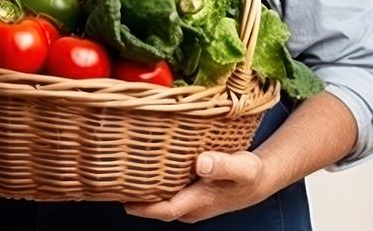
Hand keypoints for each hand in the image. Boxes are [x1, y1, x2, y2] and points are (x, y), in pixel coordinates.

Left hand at [124, 151, 266, 222]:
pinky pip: (168, 194)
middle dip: (136, 199)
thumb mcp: (242, 167)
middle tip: (113, 181)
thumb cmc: (250, 173)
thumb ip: (222, 165)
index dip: (143, 206)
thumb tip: (200, 163)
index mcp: (200, 201)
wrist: (259, 180)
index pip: (165, 209)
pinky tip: (146, 171)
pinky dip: (155, 186)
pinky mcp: (192, 195)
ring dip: (145, 192)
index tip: (122, 196)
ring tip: (123, 175)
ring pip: (162, 201)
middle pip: (158, 208)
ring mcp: (191, 203)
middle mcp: (192, 206)